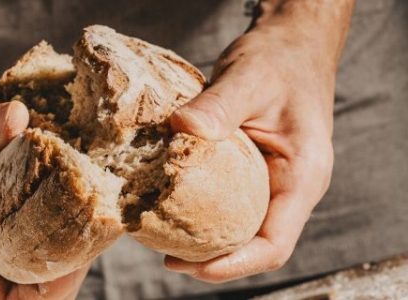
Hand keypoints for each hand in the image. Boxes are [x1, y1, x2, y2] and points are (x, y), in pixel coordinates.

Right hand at [0, 89, 86, 298]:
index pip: (8, 295)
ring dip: (69, 218)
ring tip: (97, 193)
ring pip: (39, 232)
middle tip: (99, 217)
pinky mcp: (1, 187)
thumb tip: (18, 119)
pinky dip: (56, 185)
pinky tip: (79, 164)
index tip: (77, 259)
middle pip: (35, 268)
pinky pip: (35, 196)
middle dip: (71, 252)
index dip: (46, 290)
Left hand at [165, 0, 353, 281]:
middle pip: (255, 244)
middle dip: (214, 259)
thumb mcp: (250, 78)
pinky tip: (174, 206)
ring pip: (243, 227)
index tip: (191, 266)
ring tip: (165, 239)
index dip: (234, 264)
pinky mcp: (255, 170)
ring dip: (208, 239)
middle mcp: (291, 187)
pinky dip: (205, 212)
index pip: (274, 243)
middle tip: (167, 257)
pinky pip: (232, 203)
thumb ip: (219, 106)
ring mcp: (273, 181)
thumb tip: (179, 129)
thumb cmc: (280, 60)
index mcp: (302, 176)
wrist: (291, 45)